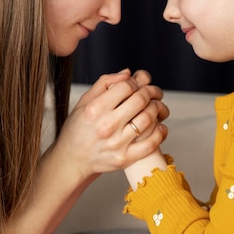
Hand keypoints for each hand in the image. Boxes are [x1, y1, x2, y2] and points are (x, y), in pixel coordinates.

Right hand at [48, 69, 166, 179]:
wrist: (72, 159)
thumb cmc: (77, 129)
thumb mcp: (83, 102)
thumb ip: (104, 84)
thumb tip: (127, 73)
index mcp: (95, 109)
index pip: (126, 86)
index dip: (134, 82)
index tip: (135, 86)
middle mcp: (106, 125)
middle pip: (140, 100)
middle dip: (150, 92)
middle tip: (151, 93)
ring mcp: (116, 143)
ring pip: (148, 119)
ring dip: (157, 109)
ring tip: (154, 107)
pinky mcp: (124, 158)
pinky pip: (151, 144)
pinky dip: (160, 132)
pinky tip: (159, 126)